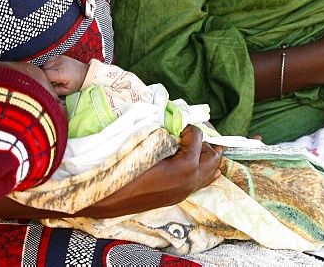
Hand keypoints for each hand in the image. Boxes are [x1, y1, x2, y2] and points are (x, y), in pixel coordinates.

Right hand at [41, 55, 88, 95]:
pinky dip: (48, 66)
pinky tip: (53, 71)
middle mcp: (59, 63)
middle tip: (47, 82)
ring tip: (51, 77)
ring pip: (44, 65)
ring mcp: (59, 59)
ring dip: (45, 71)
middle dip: (43, 76)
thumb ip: (54, 91)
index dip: (42, 80)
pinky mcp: (59, 57)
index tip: (43, 84)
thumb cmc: (78, 82)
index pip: (45, 74)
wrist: (86, 73)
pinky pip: (48, 61)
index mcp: (61, 72)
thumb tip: (45, 90)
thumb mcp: (67, 90)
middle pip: (43, 69)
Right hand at [79, 125, 222, 217]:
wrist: (111, 197)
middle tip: (199, 132)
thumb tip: (176, 126)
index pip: (197, 136)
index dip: (189, 127)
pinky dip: (207, 173)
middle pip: (212, 156)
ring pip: (210, 172)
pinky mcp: (178, 197)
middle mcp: (191, 180)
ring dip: (210, 157)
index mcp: (186, 165)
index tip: (179, 125)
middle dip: (208, 142)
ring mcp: (185, 191)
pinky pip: (201, 183)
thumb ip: (168, 134)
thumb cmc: (127, 167)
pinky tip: (212, 170)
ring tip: (209, 146)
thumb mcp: (149, 143)